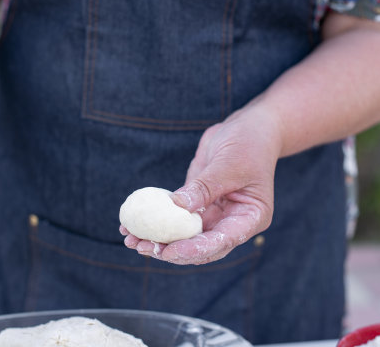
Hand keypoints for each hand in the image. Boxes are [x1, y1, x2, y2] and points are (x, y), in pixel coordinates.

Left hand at [122, 105, 280, 264]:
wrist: (249, 128)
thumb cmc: (248, 143)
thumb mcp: (228, 165)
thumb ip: (205, 187)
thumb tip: (177, 207)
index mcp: (250, 218)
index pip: (221, 241)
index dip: (194, 249)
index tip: (168, 251)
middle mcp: (231, 222)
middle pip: (200, 246)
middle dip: (170, 249)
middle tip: (142, 247)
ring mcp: (214, 215)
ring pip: (184, 236)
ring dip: (158, 240)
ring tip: (130, 240)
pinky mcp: (197, 204)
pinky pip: (175, 217)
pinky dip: (156, 221)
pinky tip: (131, 225)